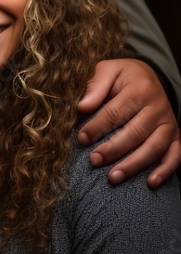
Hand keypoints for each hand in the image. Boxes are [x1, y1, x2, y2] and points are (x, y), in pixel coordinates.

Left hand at [77, 58, 180, 187]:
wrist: (150, 76)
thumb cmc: (124, 76)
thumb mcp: (108, 70)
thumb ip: (95, 86)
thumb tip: (82, 107)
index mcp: (140, 90)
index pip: (116, 112)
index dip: (98, 127)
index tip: (82, 139)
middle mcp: (158, 108)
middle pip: (135, 133)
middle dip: (113, 149)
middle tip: (94, 161)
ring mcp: (169, 123)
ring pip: (154, 147)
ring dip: (134, 165)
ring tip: (113, 177)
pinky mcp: (175, 135)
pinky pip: (175, 155)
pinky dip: (165, 170)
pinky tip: (150, 183)